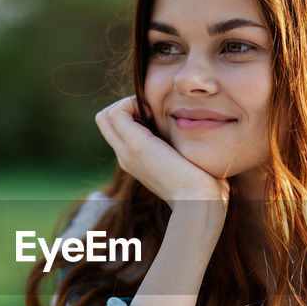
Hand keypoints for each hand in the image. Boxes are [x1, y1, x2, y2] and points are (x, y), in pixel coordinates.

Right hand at [95, 96, 227, 206]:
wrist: (198, 202)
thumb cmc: (201, 188)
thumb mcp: (186, 165)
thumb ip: (180, 152)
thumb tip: (190, 139)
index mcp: (135, 161)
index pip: (117, 129)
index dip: (132, 113)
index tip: (158, 115)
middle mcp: (125, 157)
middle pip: (105, 120)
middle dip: (126, 106)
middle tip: (153, 109)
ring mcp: (127, 151)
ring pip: (106, 115)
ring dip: (129, 103)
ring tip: (154, 111)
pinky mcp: (136, 145)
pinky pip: (117, 112)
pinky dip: (132, 102)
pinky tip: (156, 111)